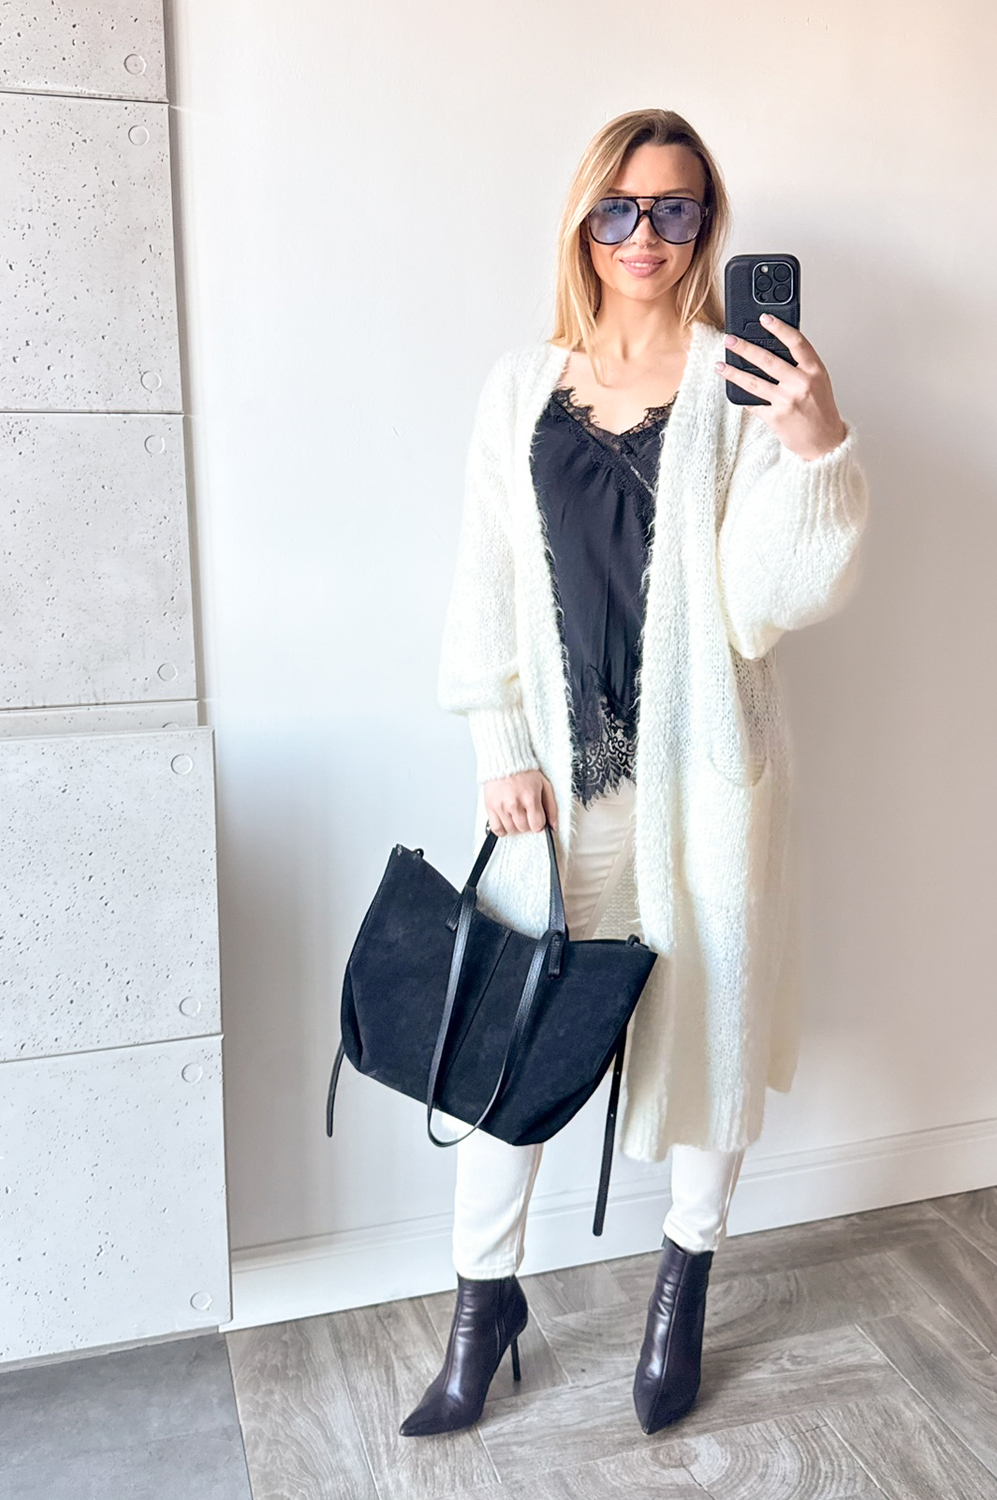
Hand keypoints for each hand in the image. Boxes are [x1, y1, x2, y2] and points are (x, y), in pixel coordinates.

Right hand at [483, 769, 558, 835]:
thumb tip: (554, 826)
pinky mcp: (490, 807)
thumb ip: (551, 807)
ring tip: (516, 814)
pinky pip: (497, 829)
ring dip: (516, 826)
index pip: (537, 825)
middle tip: (526, 814)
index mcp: (530, 798)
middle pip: (524, 828)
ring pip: (511, 830)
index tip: (537, 819)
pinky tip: (506, 821)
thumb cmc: (524, 772)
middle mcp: (514, 804)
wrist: (504, 760)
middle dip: (528, 823)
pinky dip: (502, 829)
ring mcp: (501, 807)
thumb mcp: (544, 785)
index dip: (539, 824)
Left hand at [717, 314, 847, 460]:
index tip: (764, 318)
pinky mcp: (775, 417)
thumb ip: (802, 365)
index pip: (796, 342)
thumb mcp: (819, 381)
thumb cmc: (821, 410)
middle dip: (744, 348)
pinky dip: (742, 396)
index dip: (779, 327)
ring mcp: (787, 401)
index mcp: (815, 371)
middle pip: (768, 360)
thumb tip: (775, 347)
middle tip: (730, 340)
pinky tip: (732, 389)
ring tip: (720, 365)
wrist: (824, 442)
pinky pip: (753, 404)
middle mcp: (801, 384)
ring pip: (754, 382)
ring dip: (733, 372)